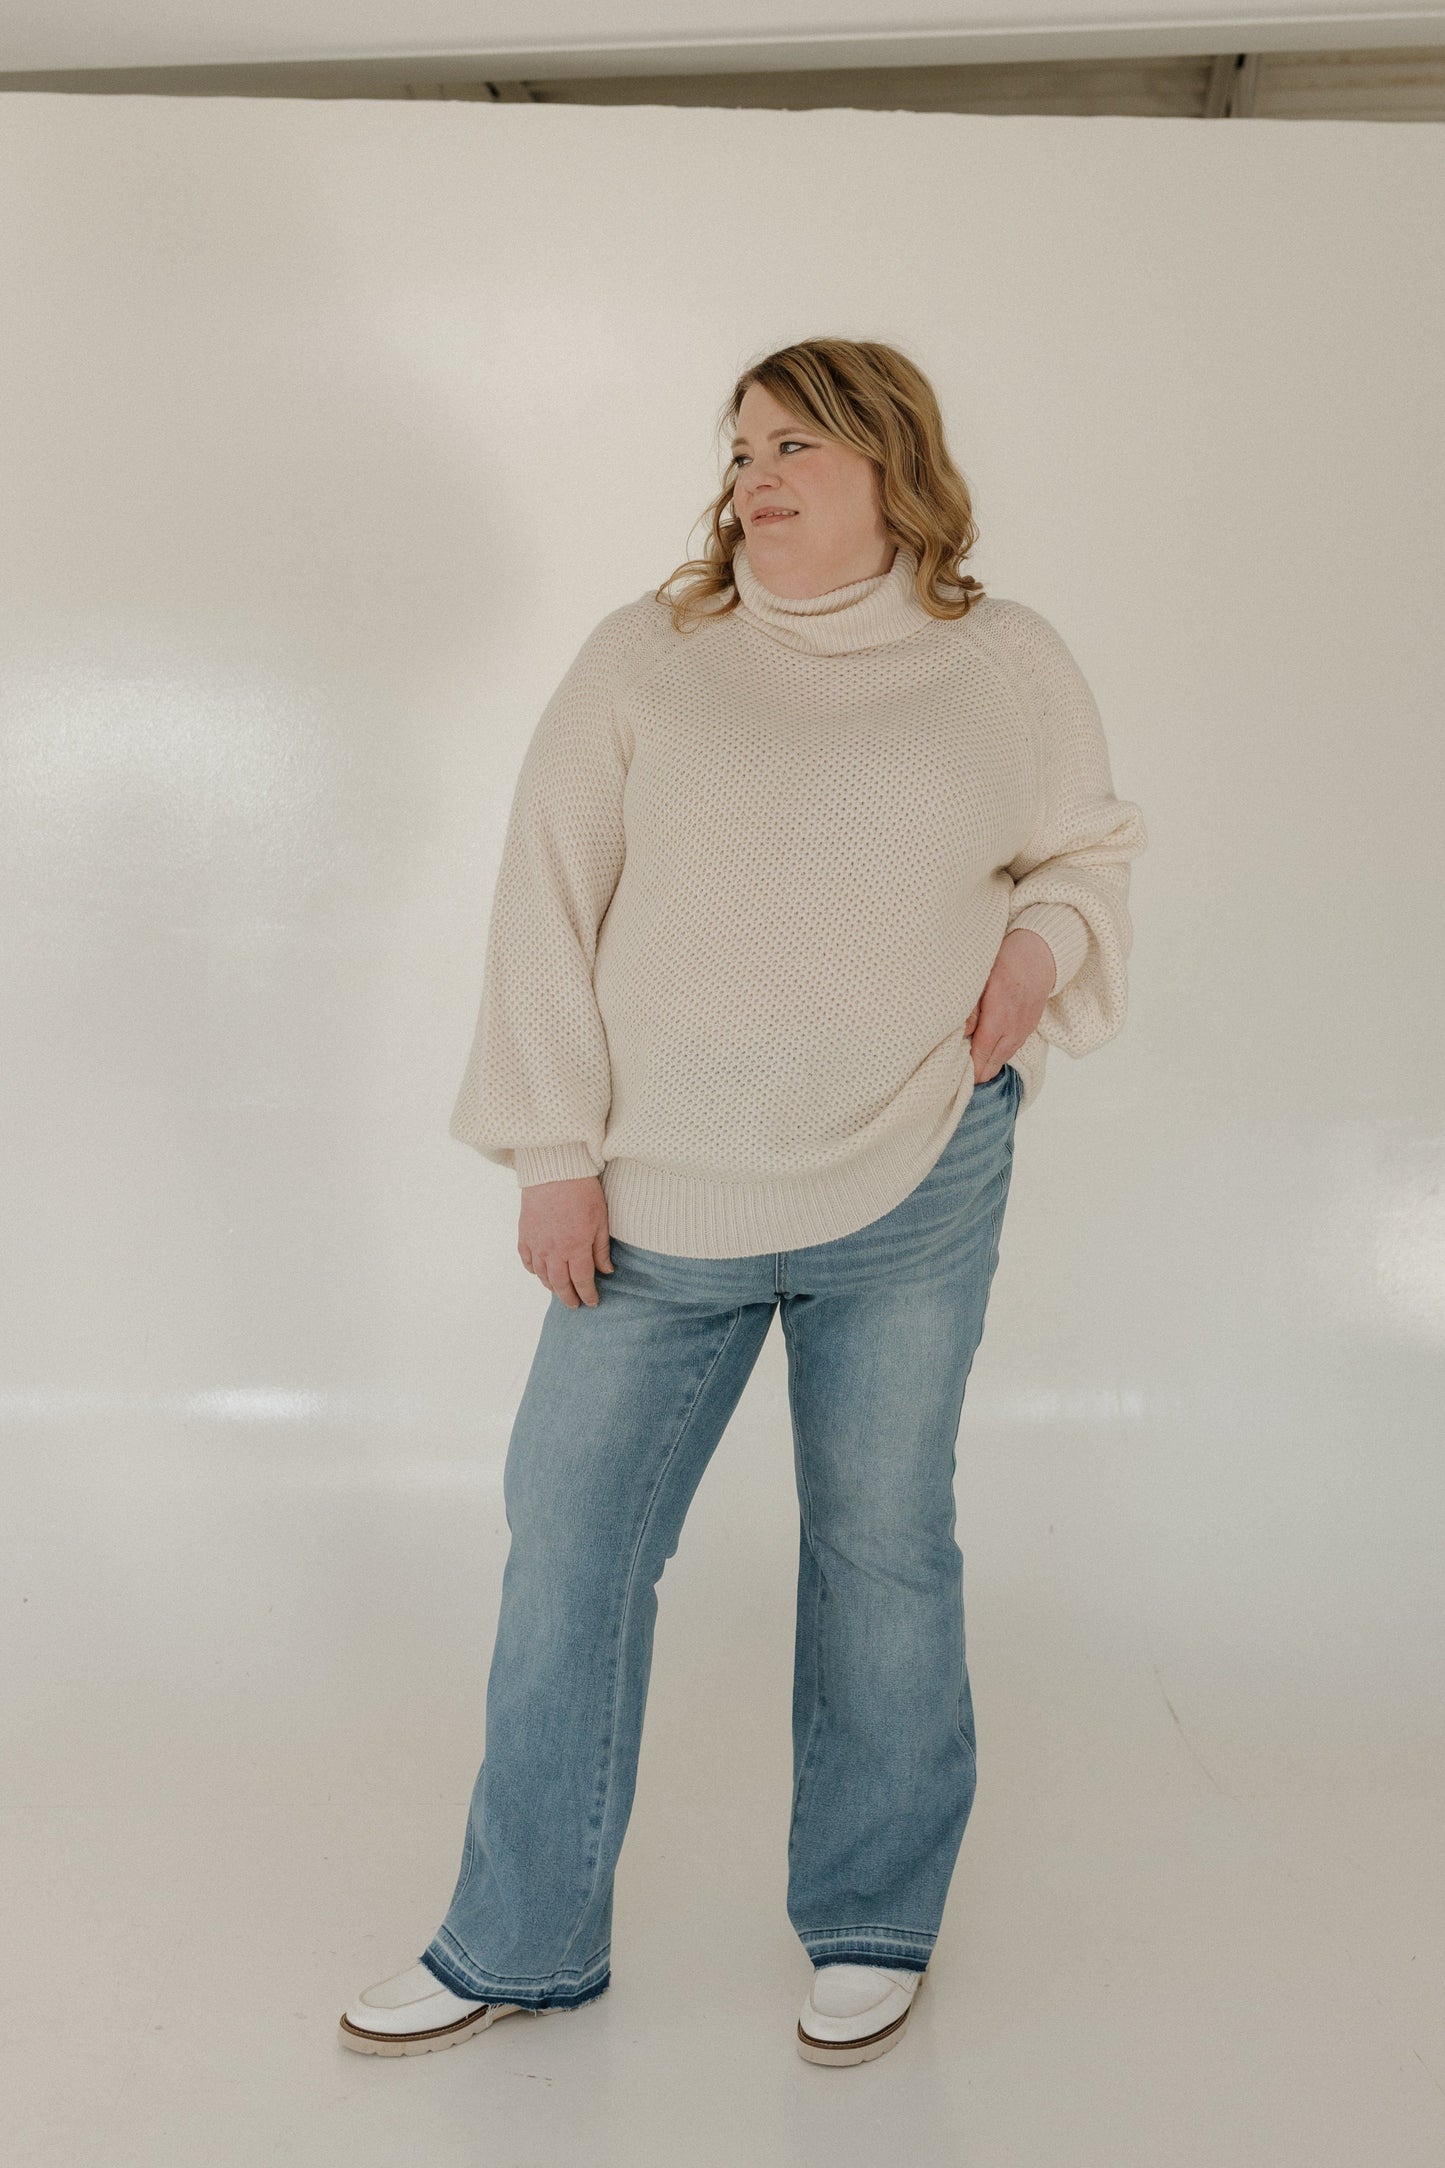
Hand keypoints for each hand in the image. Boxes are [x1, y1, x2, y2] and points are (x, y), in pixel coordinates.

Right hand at [518, 1174, 614, 1307]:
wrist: (555, 1169)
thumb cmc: (582, 1191)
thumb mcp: (601, 1220)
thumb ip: (601, 1249)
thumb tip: (606, 1271)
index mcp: (576, 1248)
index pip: (582, 1281)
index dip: (588, 1295)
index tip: (593, 1302)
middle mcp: (554, 1251)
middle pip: (560, 1284)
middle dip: (569, 1298)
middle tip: (575, 1305)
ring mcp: (537, 1244)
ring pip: (542, 1276)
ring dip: (552, 1287)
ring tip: (559, 1291)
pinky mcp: (524, 1234)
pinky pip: (527, 1261)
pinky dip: (534, 1270)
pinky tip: (540, 1273)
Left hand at [964, 928, 1054, 1082]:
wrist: (1039, 955)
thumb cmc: (1006, 962)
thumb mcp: (981, 980)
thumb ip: (970, 1010)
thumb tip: (960, 1035)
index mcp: (998, 1019)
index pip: (980, 1057)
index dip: (967, 1072)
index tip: (951, 1078)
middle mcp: (1013, 1030)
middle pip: (991, 1066)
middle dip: (974, 1075)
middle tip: (955, 1074)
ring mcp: (1023, 1031)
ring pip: (1002, 1061)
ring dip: (986, 1067)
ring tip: (967, 1067)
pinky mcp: (1029, 1029)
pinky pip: (1011, 1051)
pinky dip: (997, 1057)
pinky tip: (985, 1053)